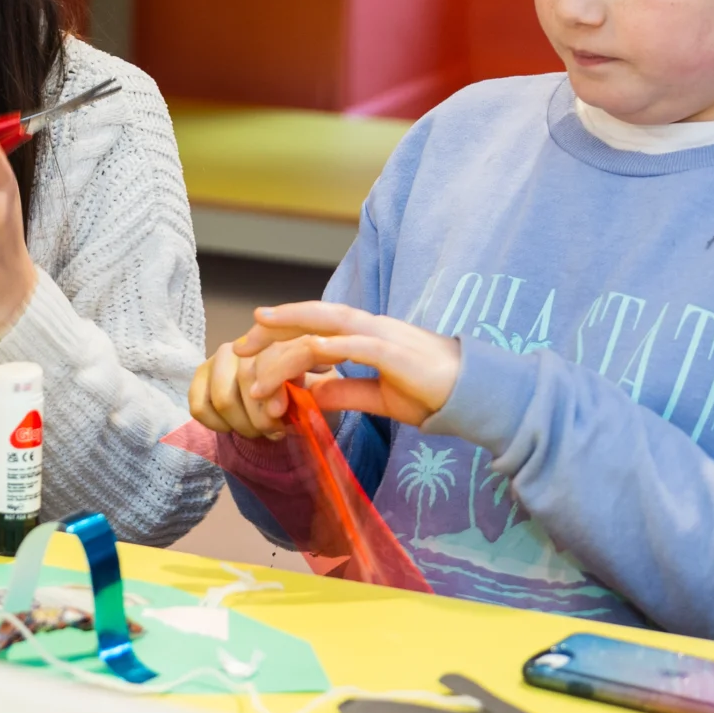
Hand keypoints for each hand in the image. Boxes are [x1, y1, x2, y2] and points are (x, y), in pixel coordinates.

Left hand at [237, 302, 460, 426]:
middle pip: (312, 316)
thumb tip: (310, 394)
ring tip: (253, 371)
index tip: (253, 345)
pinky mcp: (393, 352)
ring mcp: (382, 335)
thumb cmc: (433, 393)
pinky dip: (319, 353)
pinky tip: (297, 363)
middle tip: (238, 346)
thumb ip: (345, 390)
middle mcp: (370, 326)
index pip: (316, 323)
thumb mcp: (379, 396)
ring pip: (323, 328)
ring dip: (285, 348)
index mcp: (367, 334)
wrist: (475, 396)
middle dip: (272, 328)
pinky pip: (350, 346)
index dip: (283, 328)